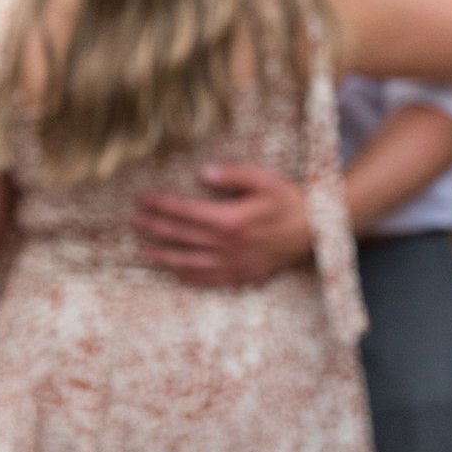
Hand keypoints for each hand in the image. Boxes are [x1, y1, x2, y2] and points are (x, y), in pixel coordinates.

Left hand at [132, 163, 314, 286]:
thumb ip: (234, 175)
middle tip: (135, 222)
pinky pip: (208, 280)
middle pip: (181, 236)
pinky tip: (175, 272)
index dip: (161, 204)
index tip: (143, 199)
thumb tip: (205, 172)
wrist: (316, 231)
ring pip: (188, 261)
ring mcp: (232, 263)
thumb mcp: (266, 181)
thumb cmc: (291, 203)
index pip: (185, 211)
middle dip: (154, 227)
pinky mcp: (241, 275)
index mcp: (230, 219)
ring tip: (143, 251)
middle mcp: (226, 245)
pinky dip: (188, 276)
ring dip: (163, 256)